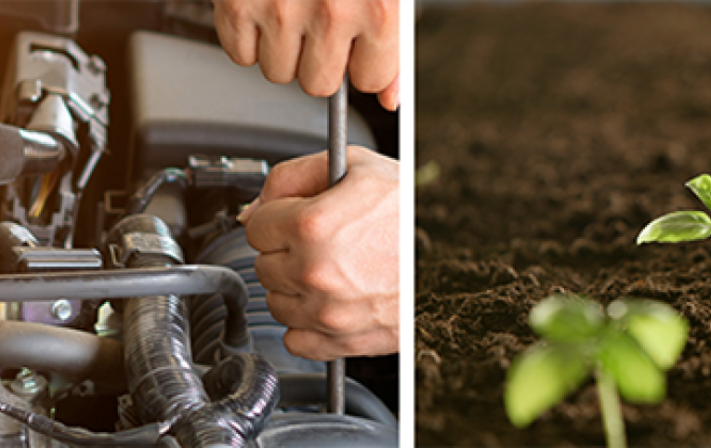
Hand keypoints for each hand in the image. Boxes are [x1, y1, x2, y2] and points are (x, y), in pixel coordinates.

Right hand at [212, 0, 399, 110]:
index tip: (352, 45)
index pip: (368, 82)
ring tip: (289, 9)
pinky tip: (262, 6)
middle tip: (315, 24)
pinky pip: (240, 54)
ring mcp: (281, 9)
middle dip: (317, 62)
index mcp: (378, 11)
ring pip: (278, 73)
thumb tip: (389, 100)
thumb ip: (391, 48)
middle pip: (318, 86)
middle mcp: (331, 12)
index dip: (359, 65)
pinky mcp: (237, 4)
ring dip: (282, 50)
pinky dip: (247, 36)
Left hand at [238, 146, 398, 359]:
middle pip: (263, 264)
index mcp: (313, 225)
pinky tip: (329, 301)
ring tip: (330, 270)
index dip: (278, 217)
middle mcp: (315, 272)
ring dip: (294, 288)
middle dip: (285, 251)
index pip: (256, 226)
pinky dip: (307, 324)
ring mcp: (327, 311)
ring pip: (276, 302)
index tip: (298, 218)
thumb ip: (293, 175)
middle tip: (321, 242)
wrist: (454, 259)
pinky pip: (297, 339)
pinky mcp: (342, 340)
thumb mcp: (357, 166)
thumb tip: (255, 205)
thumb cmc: (413, 214)